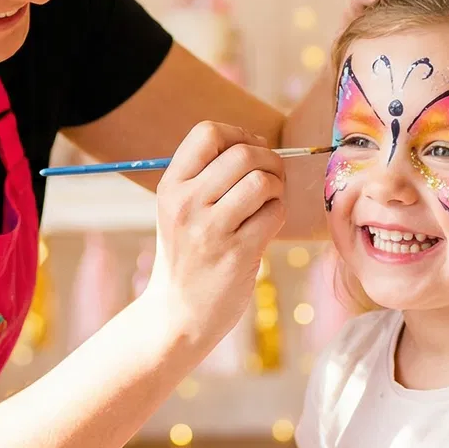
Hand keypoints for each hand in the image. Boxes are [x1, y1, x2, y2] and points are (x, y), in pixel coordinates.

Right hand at [146, 122, 286, 345]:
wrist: (177, 314)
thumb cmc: (186, 254)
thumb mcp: (178, 210)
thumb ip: (206, 175)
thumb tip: (257, 143)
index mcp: (170, 187)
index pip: (207, 133)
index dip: (238, 134)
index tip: (249, 150)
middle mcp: (187, 204)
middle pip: (243, 154)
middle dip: (268, 160)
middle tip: (270, 177)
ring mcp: (211, 230)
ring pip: (263, 182)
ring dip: (277, 188)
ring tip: (268, 202)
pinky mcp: (238, 254)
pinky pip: (274, 213)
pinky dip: (278, 214)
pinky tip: (265, 226)